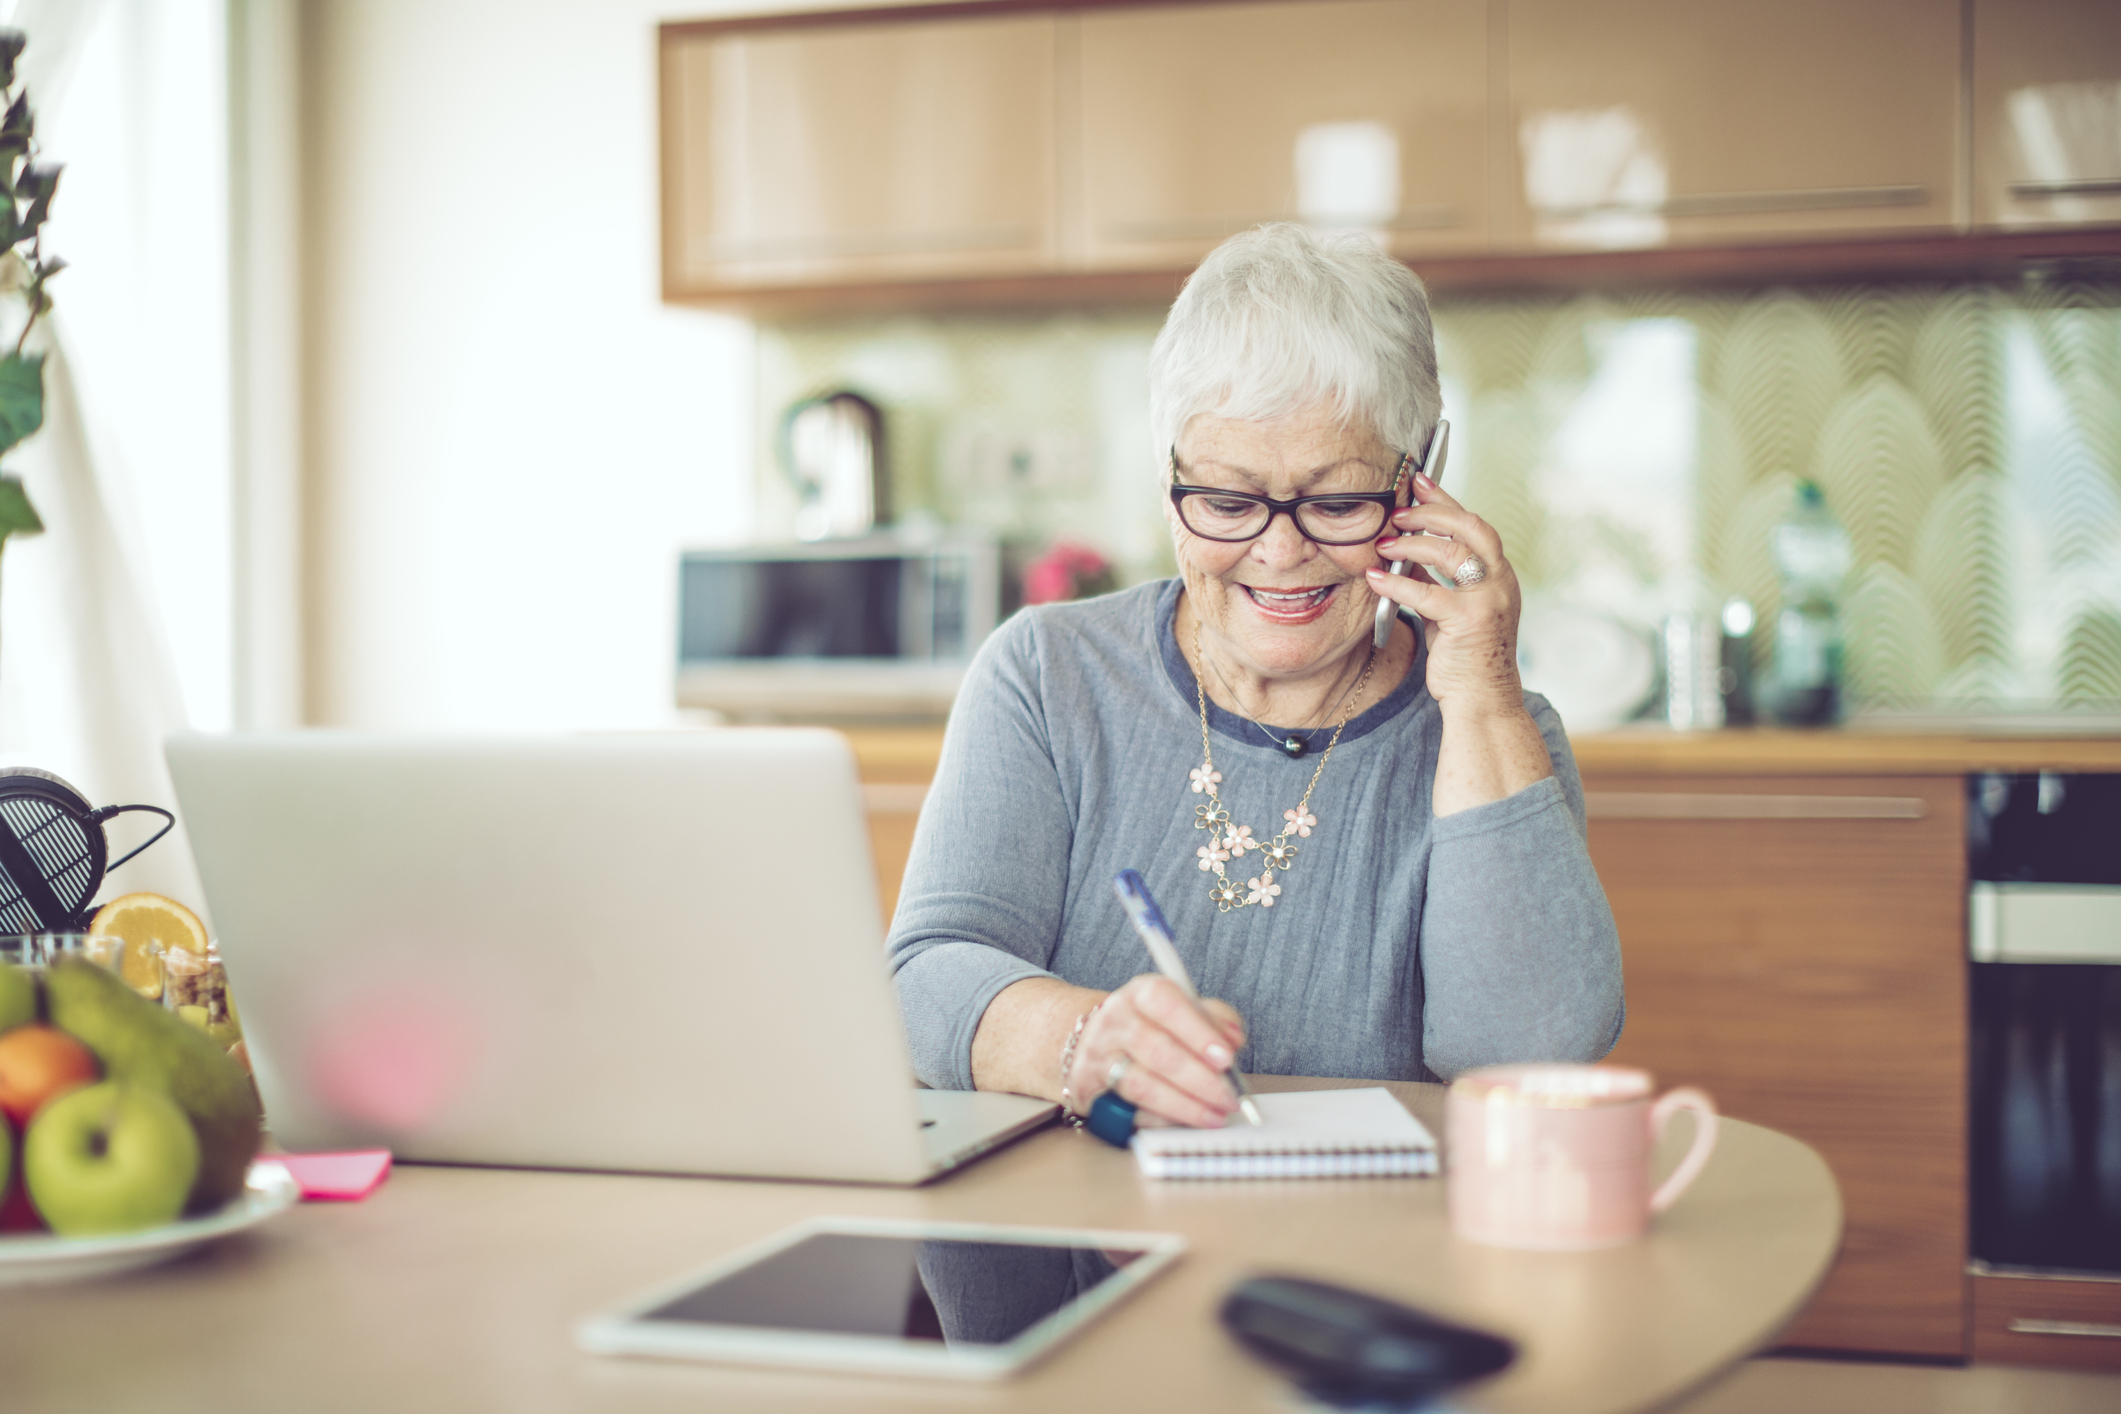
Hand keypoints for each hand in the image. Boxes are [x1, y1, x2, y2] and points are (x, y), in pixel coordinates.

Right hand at [1069, 975, 1245, 1128]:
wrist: (1096, 1038)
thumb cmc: (1150, 1025)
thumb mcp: (1182, 1008)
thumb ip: (1214, 1019)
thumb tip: (1233, 1039)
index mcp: (1141, 993)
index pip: (1168, 1005)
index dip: (1199, 1032)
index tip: (1226, 1057)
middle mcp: (1116, 1020)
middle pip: (1158, 1051)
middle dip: (1200, 1079)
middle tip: (1229, 1096)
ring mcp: (1099, 1054)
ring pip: (1142, 1085)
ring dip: (1184, 1105)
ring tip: (1214, 1115)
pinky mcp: (1089, 1087)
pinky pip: (1128, 1110)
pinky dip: (1161, 1119)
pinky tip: (1184, 1119)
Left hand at [1366, 472, 1524, 714]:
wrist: (1483, 701)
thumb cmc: (1466, 657)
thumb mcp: (1450, 611)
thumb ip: (1435, 580)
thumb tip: (1405, 550)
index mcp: (1499, 576)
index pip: (1475, 526)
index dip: (1447, 501)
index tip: (1421, 481)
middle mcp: (1501, 582)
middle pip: (1470, 528)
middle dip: (1431, 513)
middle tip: (1399, 511)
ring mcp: (1489, 600)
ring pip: (1451, 552)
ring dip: (1412, 542)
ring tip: (1384, 542)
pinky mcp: (1470, 621)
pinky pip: (1427, 592)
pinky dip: (1397, 581)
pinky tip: (1375, 576)